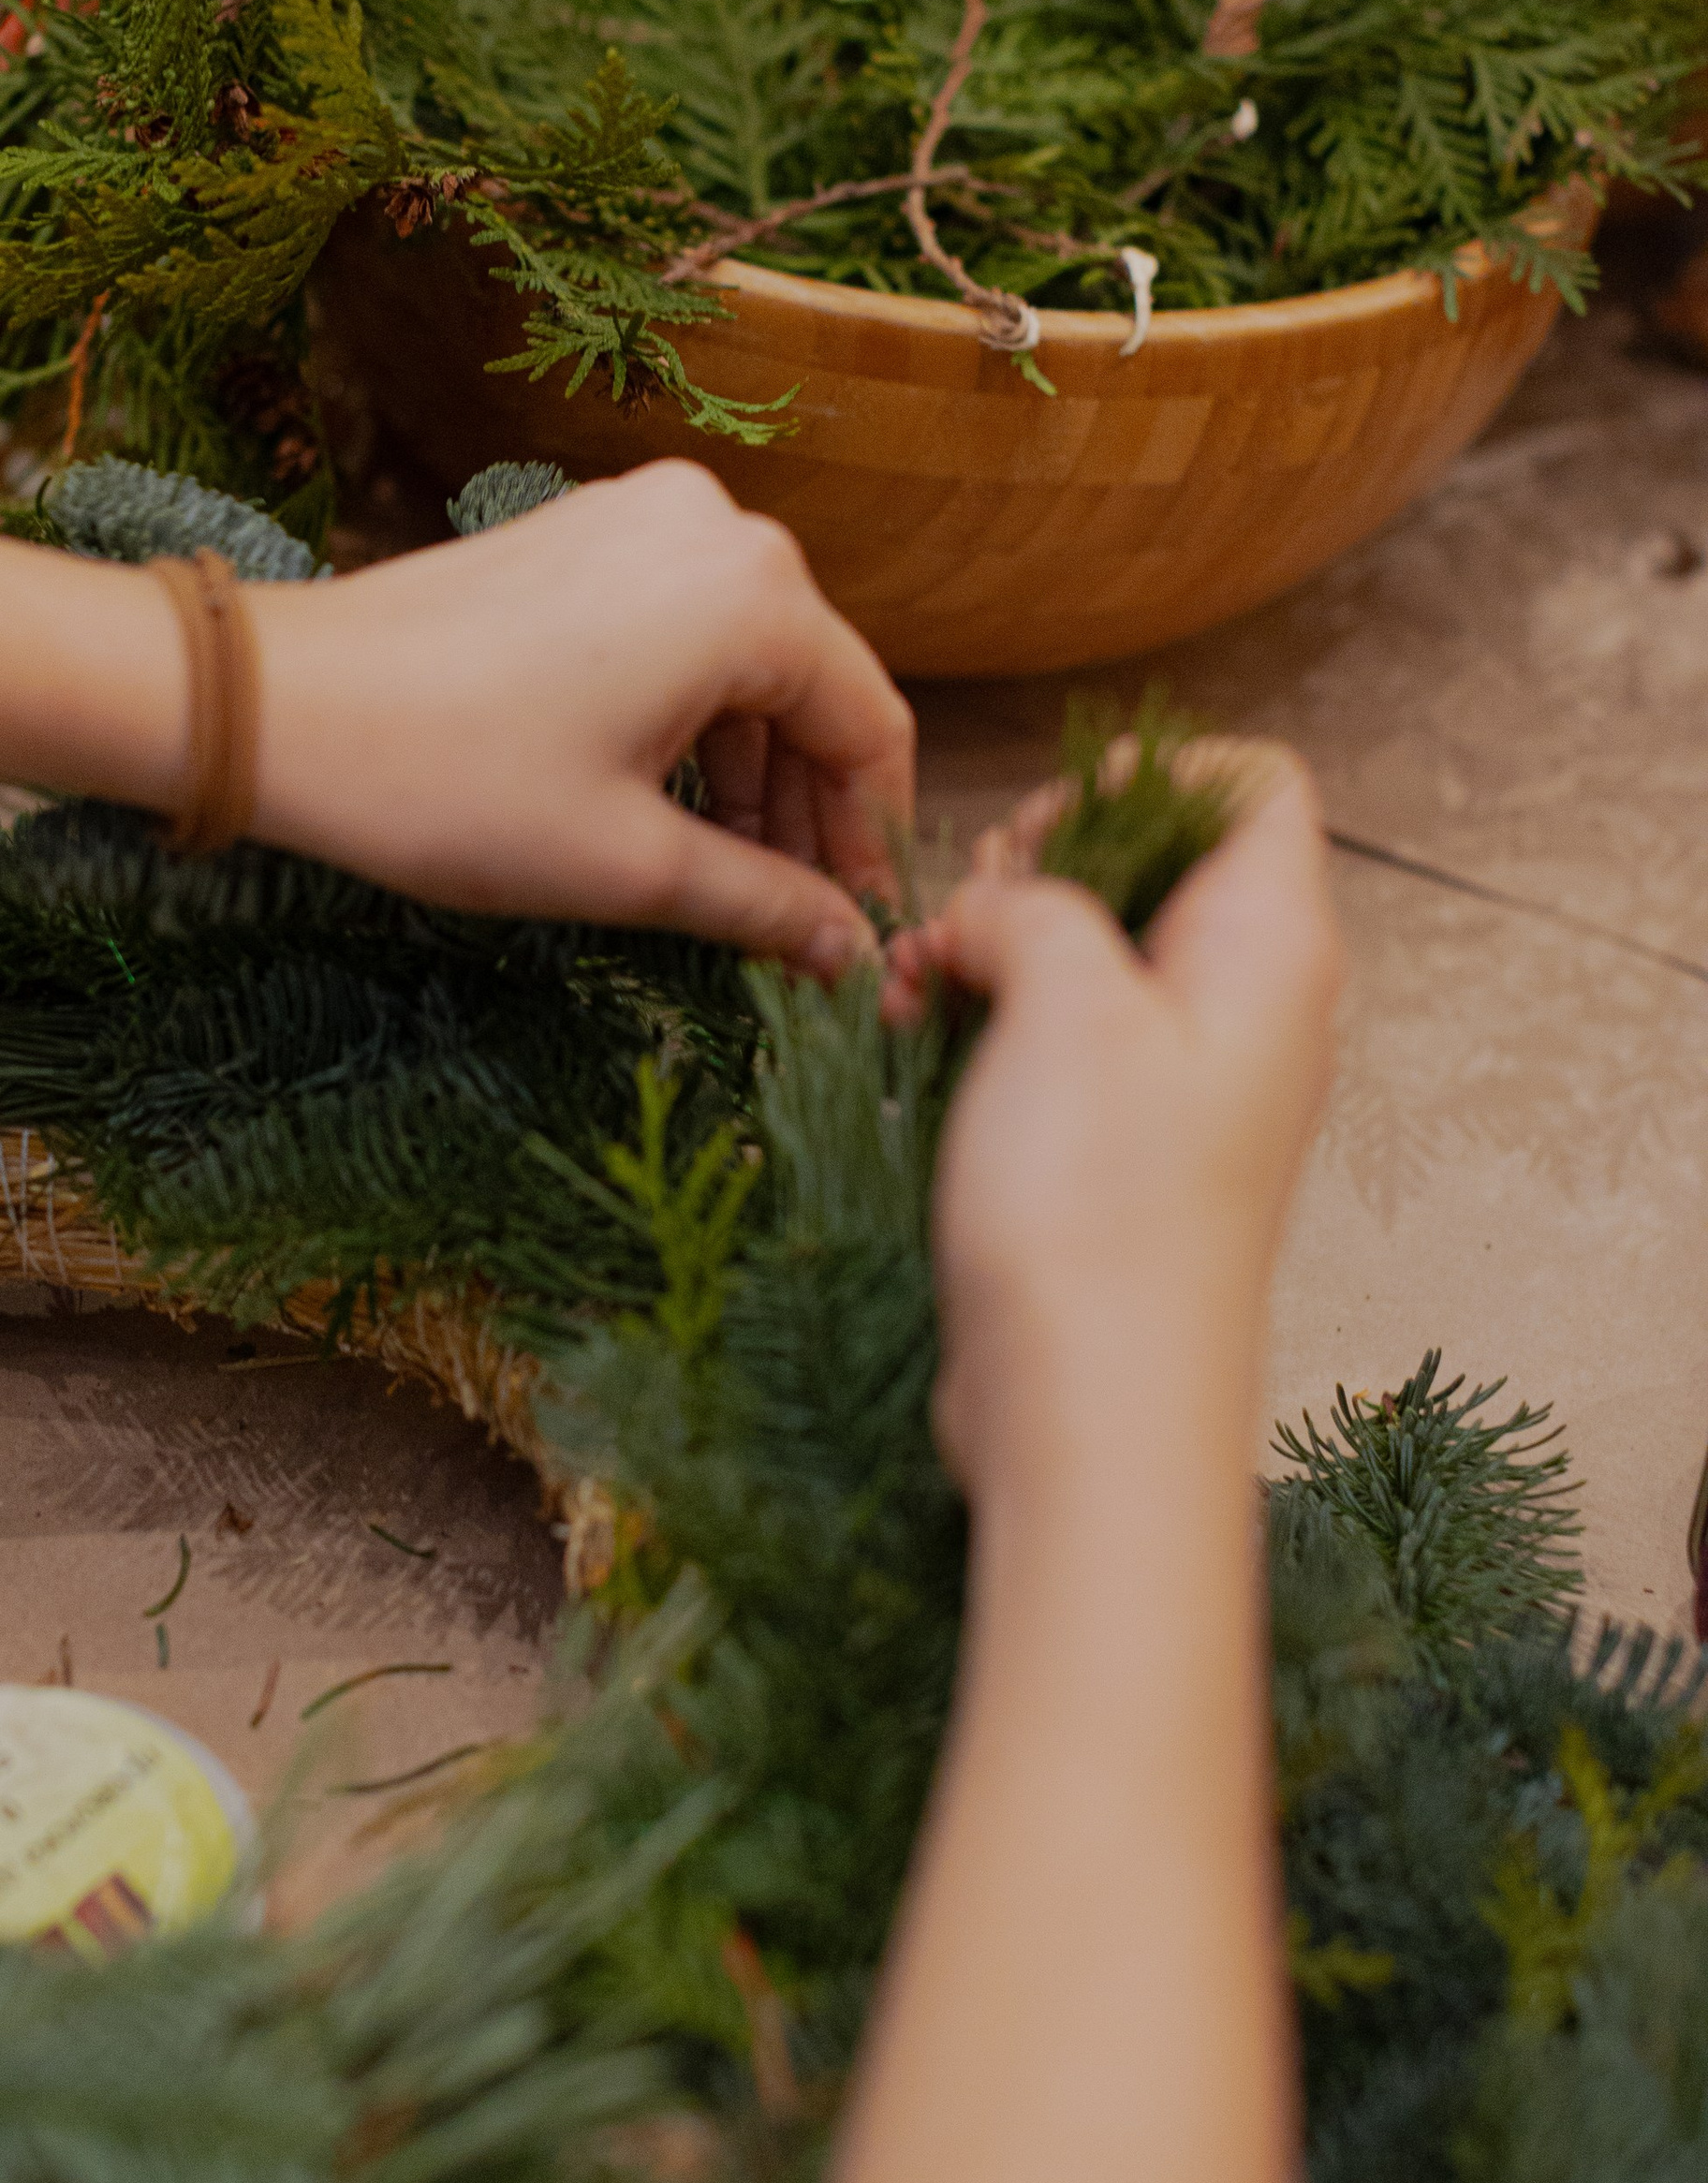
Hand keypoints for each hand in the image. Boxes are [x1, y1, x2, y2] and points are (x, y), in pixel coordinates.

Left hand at [245, 461, 914, 974]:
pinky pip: (678, 628)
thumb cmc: (452, 783)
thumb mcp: (629, 866)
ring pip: (745, 661)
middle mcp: (715, 527)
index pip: (871, 726)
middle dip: (811, 807)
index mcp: (753, 593)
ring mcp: (640, 517)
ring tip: (725, 875)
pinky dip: (690, 715)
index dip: (873, 840)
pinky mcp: (579, 532)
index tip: (858, 928)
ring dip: (751, 769)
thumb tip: (847, 950)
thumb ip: (764, 902)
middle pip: (813, 685)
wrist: (281, 705)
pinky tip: (665, 800)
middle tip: (796, 920)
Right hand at [919, 744, 1342, 1506]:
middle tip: (968, 913)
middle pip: (1151, 858)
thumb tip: (999, 907)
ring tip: (913, 984)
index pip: (1251, 784)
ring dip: (989, 945)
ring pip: (1084, 948)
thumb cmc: (1102, 1214)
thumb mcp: (1064, 1003)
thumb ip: (1035, 901)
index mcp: (1270, 949)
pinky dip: (983, 1019)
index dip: (1144, 772)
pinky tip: (911, 1036)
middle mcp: (1244, 1006)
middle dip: (1036, 862)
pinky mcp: (1117, 1145)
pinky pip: (1053, 1037)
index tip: (1044, 831)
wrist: (1089, 1411)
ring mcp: (1181, 1079)